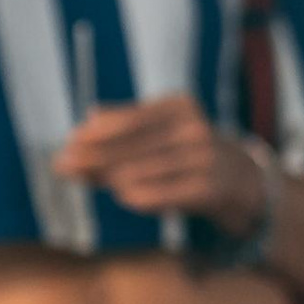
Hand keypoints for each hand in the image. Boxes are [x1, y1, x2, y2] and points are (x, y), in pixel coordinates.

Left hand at [52, 92, 266, 234]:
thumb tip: (88, 117)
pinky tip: (120, 196)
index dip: (94, 133)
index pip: (127, 120)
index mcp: (180, 106)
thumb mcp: (163, 129)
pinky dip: (138, 196)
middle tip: (61, 165)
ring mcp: (203, 159)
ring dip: (107, 177)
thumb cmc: (188, 153)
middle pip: (129, 146)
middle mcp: (193, 129)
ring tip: (84, 179)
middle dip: (91, 156)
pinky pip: (162, 195)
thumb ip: (127, 125)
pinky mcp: (209, 189)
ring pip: (141, 171)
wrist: (243, 181)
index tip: (67, 142)